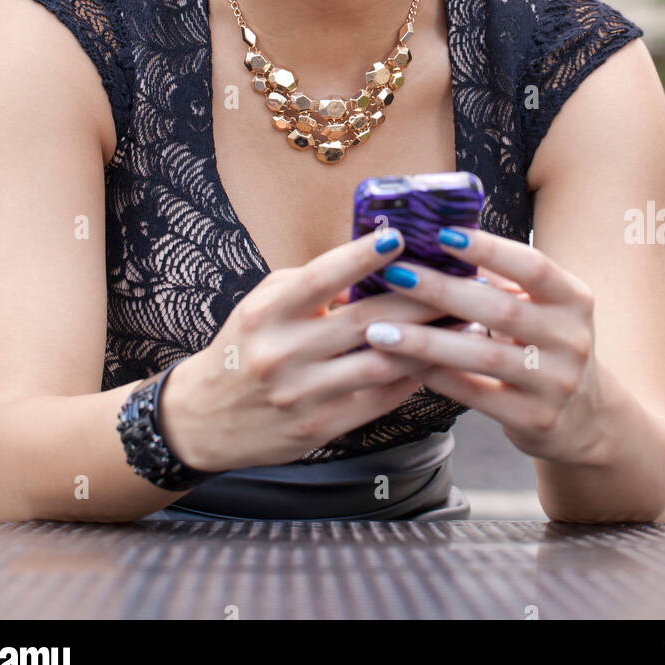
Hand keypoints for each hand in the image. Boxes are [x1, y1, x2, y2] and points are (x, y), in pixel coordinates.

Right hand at [158, 226, 444, 472]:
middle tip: (458, 281)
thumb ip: (313, 286)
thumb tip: (376, 268)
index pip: (321, 278)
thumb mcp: (265, 305)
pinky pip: (376, 400)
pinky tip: (434, 360)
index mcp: (267, 314)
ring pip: (379, 364)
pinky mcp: (317, 428)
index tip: (399, 236)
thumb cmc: (245, 346)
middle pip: (364, 322)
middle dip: (418, 300)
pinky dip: (410, 378)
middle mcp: (281, 353)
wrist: (203, 418)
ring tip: (462, 323)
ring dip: (426, 342)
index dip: (361, 256)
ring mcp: (300, 395)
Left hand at [361, 227, 605, 464]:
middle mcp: (571, 339)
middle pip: (501, 309)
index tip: (441, 234)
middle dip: (442, 291)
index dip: (488, 249)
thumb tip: (439, 238)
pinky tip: (402, 364)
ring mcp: (556, 383)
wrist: (585, 419)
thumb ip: (505, 280)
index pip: (532, 266)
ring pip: (483, 355)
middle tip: (395, 275)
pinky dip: (437, 377)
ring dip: (426, 340)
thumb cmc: (546, 345)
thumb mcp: (544, 308)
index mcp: (574, 299)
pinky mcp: (535, 419)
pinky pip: (476, 395)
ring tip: (380, 329)